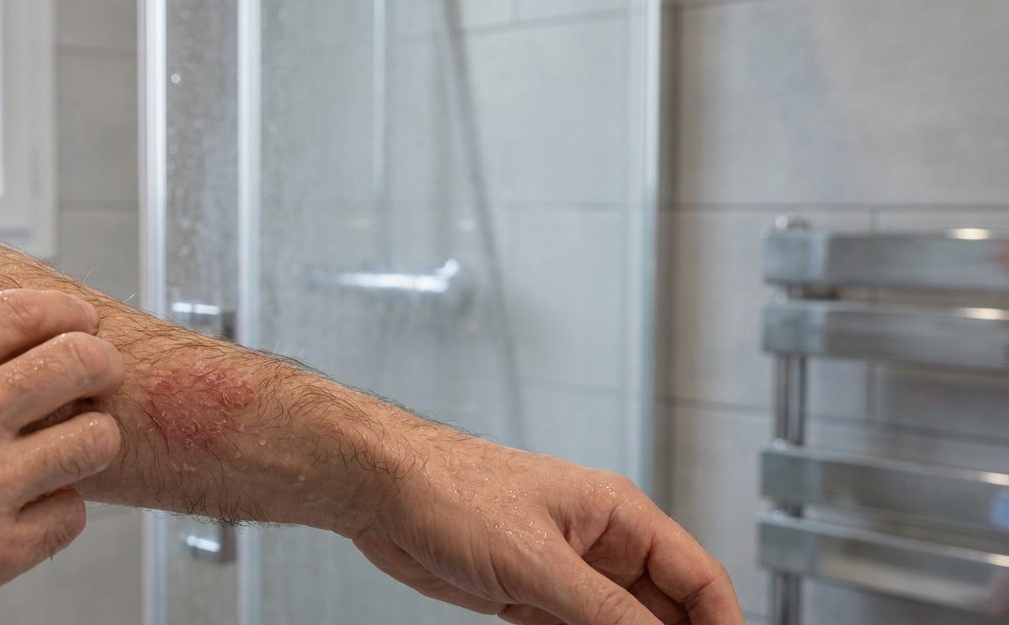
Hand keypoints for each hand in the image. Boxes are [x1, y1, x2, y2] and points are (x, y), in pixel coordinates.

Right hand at [0, 248, 124, 623]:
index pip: (21, 313)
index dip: (64, 310)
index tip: (78, 318)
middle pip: (76, 365)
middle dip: (99, 360)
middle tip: (98, 370)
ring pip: (92, 441)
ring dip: (91, 434)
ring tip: (76, 437)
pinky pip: (70, 516)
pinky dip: (62, 506)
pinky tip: (38, 500)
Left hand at [353, 433, 740, 624]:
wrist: (380, 492)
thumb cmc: (451, 491)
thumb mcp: (539, 562)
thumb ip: (606, 612)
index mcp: (618, 514)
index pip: (698, 576)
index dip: (722, 623)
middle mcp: (599, 543)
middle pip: (664, 609)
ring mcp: (565, 572)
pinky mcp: (529, 596)